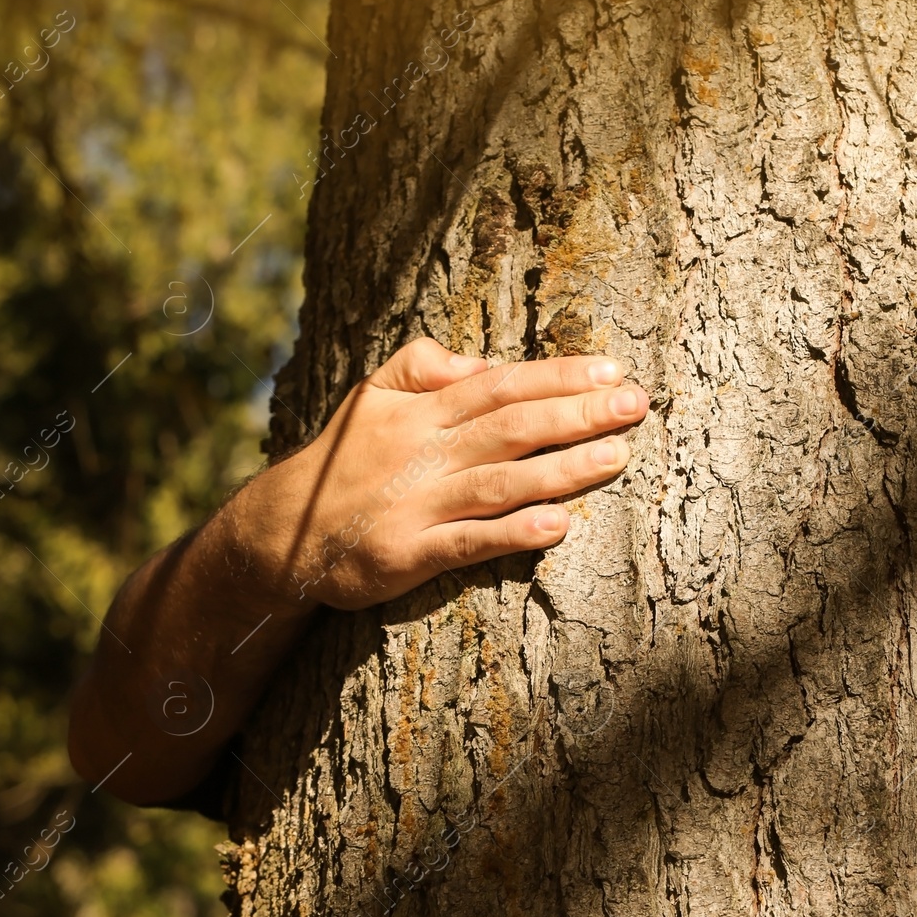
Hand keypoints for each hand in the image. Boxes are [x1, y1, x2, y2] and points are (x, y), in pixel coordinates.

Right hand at [226, 337, 647, 610]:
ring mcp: (418, 505)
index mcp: (422, 413)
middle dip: (578, 413)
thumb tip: (482, 362)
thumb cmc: (343, 461)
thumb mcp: (371, 396)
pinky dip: (514, 533)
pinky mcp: (409, 554)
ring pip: (501, 481)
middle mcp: (424, 454)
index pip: (501, 386)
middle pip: (512, 427)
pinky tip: (559, 525)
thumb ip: (423, 367)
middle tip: (637, 404)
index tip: (612, 372)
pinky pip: (468, 542)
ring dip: (563, 469)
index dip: (558, 377)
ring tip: (618, 456)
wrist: (279, 533)